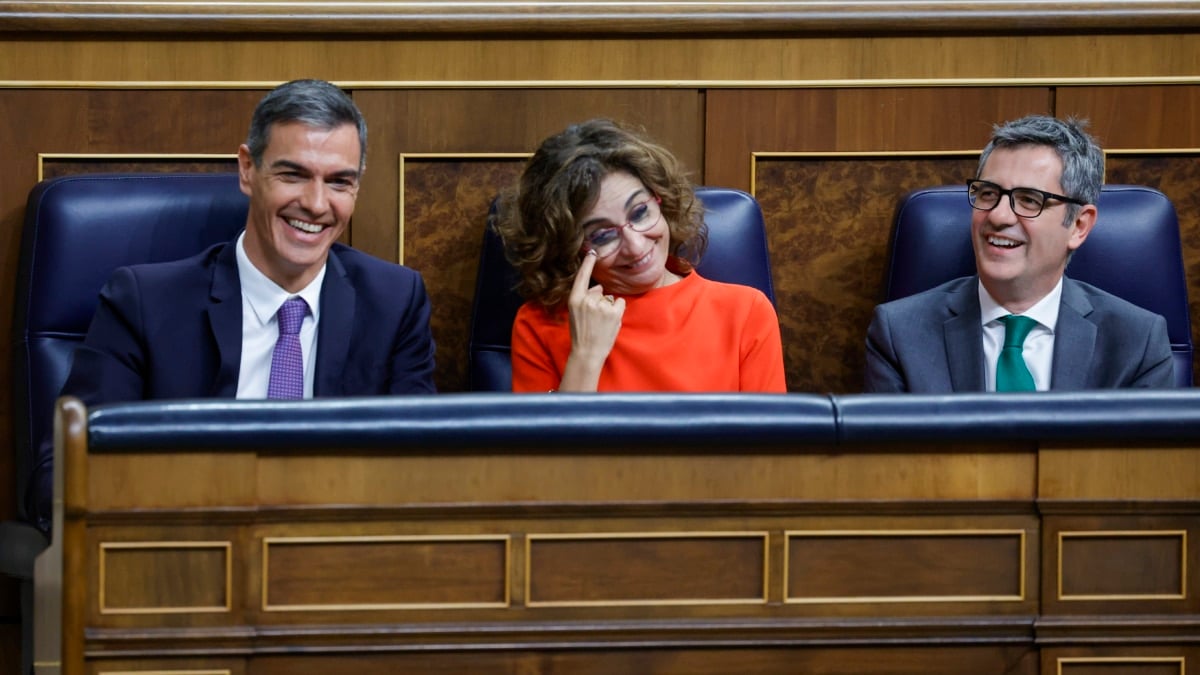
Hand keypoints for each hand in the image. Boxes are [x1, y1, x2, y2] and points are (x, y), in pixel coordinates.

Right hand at [559, 250, 623, 390]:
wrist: (587, 352)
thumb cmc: (581, 333)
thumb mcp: (575, 313)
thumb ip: (585, 298)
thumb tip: (598, 287)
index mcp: (574, 299)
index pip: (582, 277)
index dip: (587, 264)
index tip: (592, 252)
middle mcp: (587, 300)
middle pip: (599, 291)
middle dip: (600, 301)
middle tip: (594, 319)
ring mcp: (601, 306)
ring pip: (610, 298)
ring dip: (609, 308)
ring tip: (602, 323)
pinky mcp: (613, 312)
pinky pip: (620, 302)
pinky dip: (618, 310)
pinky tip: (611, 321)